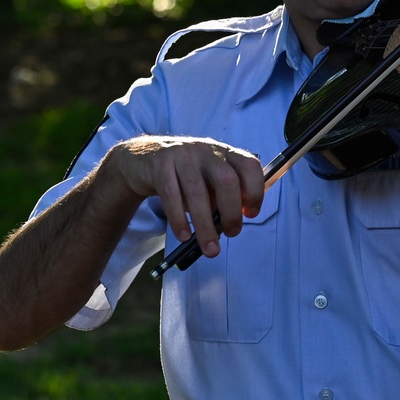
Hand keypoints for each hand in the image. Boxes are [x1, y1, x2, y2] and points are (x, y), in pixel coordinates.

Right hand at [107, 136, 264, 257]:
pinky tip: (184, 236)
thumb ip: (223, 197)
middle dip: (232, 211)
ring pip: (197, 192)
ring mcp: (183, 155)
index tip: (251, 213)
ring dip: (205, 225)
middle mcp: (206, 151)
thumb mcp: (208, 181)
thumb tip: (232, 224)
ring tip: (210, 249)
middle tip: (232, 232)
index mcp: (224, 153)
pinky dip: (179, 220)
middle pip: (226, 179)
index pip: (249, 166)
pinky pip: (171, 195)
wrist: (143, 159)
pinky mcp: (160, 165)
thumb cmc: (184, 175)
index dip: (255, 191)